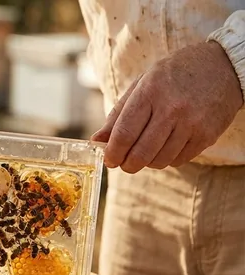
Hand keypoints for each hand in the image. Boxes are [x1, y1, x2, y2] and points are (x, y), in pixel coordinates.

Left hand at [91, 41, 242, 172]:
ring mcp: (191, 123)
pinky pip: (179, 160)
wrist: (222, 66)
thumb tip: (96, 140)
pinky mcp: (207, 135)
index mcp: (149, 93)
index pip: (124, 134)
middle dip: (127, 164)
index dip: (112, 153)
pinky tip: (166, 147)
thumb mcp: (142, 84)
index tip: (109, 159)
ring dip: (147, 163)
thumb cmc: (175, 74)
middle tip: (124, 163)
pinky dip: (167, 159)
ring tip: (146, 152)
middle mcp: (171, 109)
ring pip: (159, 160)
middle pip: (140, 153)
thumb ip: (118, 114)